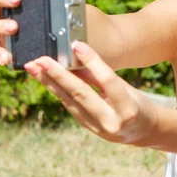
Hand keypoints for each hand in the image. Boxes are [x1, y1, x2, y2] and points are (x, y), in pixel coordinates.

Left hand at [24, 41, 158, 145]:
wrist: (143, 132)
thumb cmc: (136, 103)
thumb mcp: (125, 88)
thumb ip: (101, 76)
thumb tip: (76, 57)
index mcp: (127, 109)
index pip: (107, 81)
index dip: (92, 61)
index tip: (76, 45)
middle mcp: (111, 121)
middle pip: (81, 94)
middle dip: (58, 75)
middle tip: (40, 59)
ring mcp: (96, 128)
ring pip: (68, 101)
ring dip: (48, 82)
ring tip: (33, 67)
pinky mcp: (86, 127)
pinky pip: (68, 105)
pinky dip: (55, 90)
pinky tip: (43, 78)